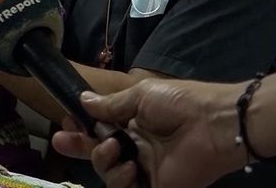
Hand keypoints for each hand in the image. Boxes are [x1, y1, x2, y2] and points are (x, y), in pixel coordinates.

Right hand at [52, 80, 242, 187]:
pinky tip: (128, 168)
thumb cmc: (179, 103)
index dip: (81, 128)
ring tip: (114, 150)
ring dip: (102, 161)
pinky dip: (120, 181)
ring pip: (107, 172)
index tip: (67, 121)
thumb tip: (83, 99)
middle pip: (97, 152)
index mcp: (132, 123)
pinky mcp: (153, 186)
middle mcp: (134, 146)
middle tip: (61, 140)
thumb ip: (111, 105)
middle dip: (77, 146)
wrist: (215, 124)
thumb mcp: (141, 96)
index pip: (99, 129)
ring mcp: (143, 168)